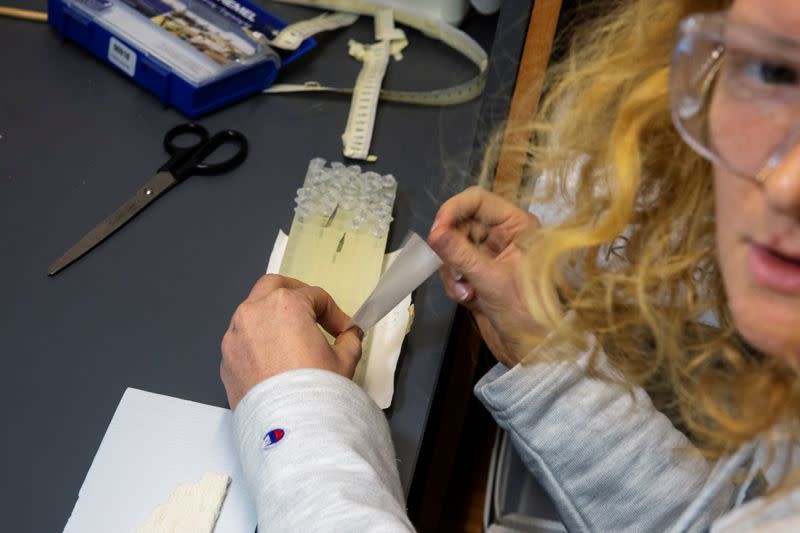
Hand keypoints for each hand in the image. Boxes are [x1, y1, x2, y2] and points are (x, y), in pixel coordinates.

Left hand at [220, 274, 362, 409]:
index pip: (315, 296)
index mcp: (286, 305)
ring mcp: (235, 335)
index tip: (343, 331)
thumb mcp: (345, 360)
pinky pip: (242, 339)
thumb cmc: (316, 388)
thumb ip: (350, 339)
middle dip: (295, 295)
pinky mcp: (226, 359)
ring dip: (271, 317)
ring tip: (290, 339)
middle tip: (312, 314)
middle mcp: (254, 312)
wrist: (287, 428)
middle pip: (274, 286)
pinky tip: (273, 361)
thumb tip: (350, 335)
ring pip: (252, 311)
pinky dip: (257, 341)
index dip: (334, 313)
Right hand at [428, 186, 546, 366]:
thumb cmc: (527, 313)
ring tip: (465, 291)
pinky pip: (454, 269)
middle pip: (462, 223)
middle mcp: (504, 236)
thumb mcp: (491, 281)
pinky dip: (454, 283)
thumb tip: (434, 233)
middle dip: (451, 246)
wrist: (532, 353)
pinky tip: (468, 298)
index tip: (436, 231)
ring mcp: (490, 257)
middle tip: (448, 266)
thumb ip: (460, 254)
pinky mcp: (479, 276)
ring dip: (452, 269)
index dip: (453, 210)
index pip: (478, 200)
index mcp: (518, 226)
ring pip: (454, 248)